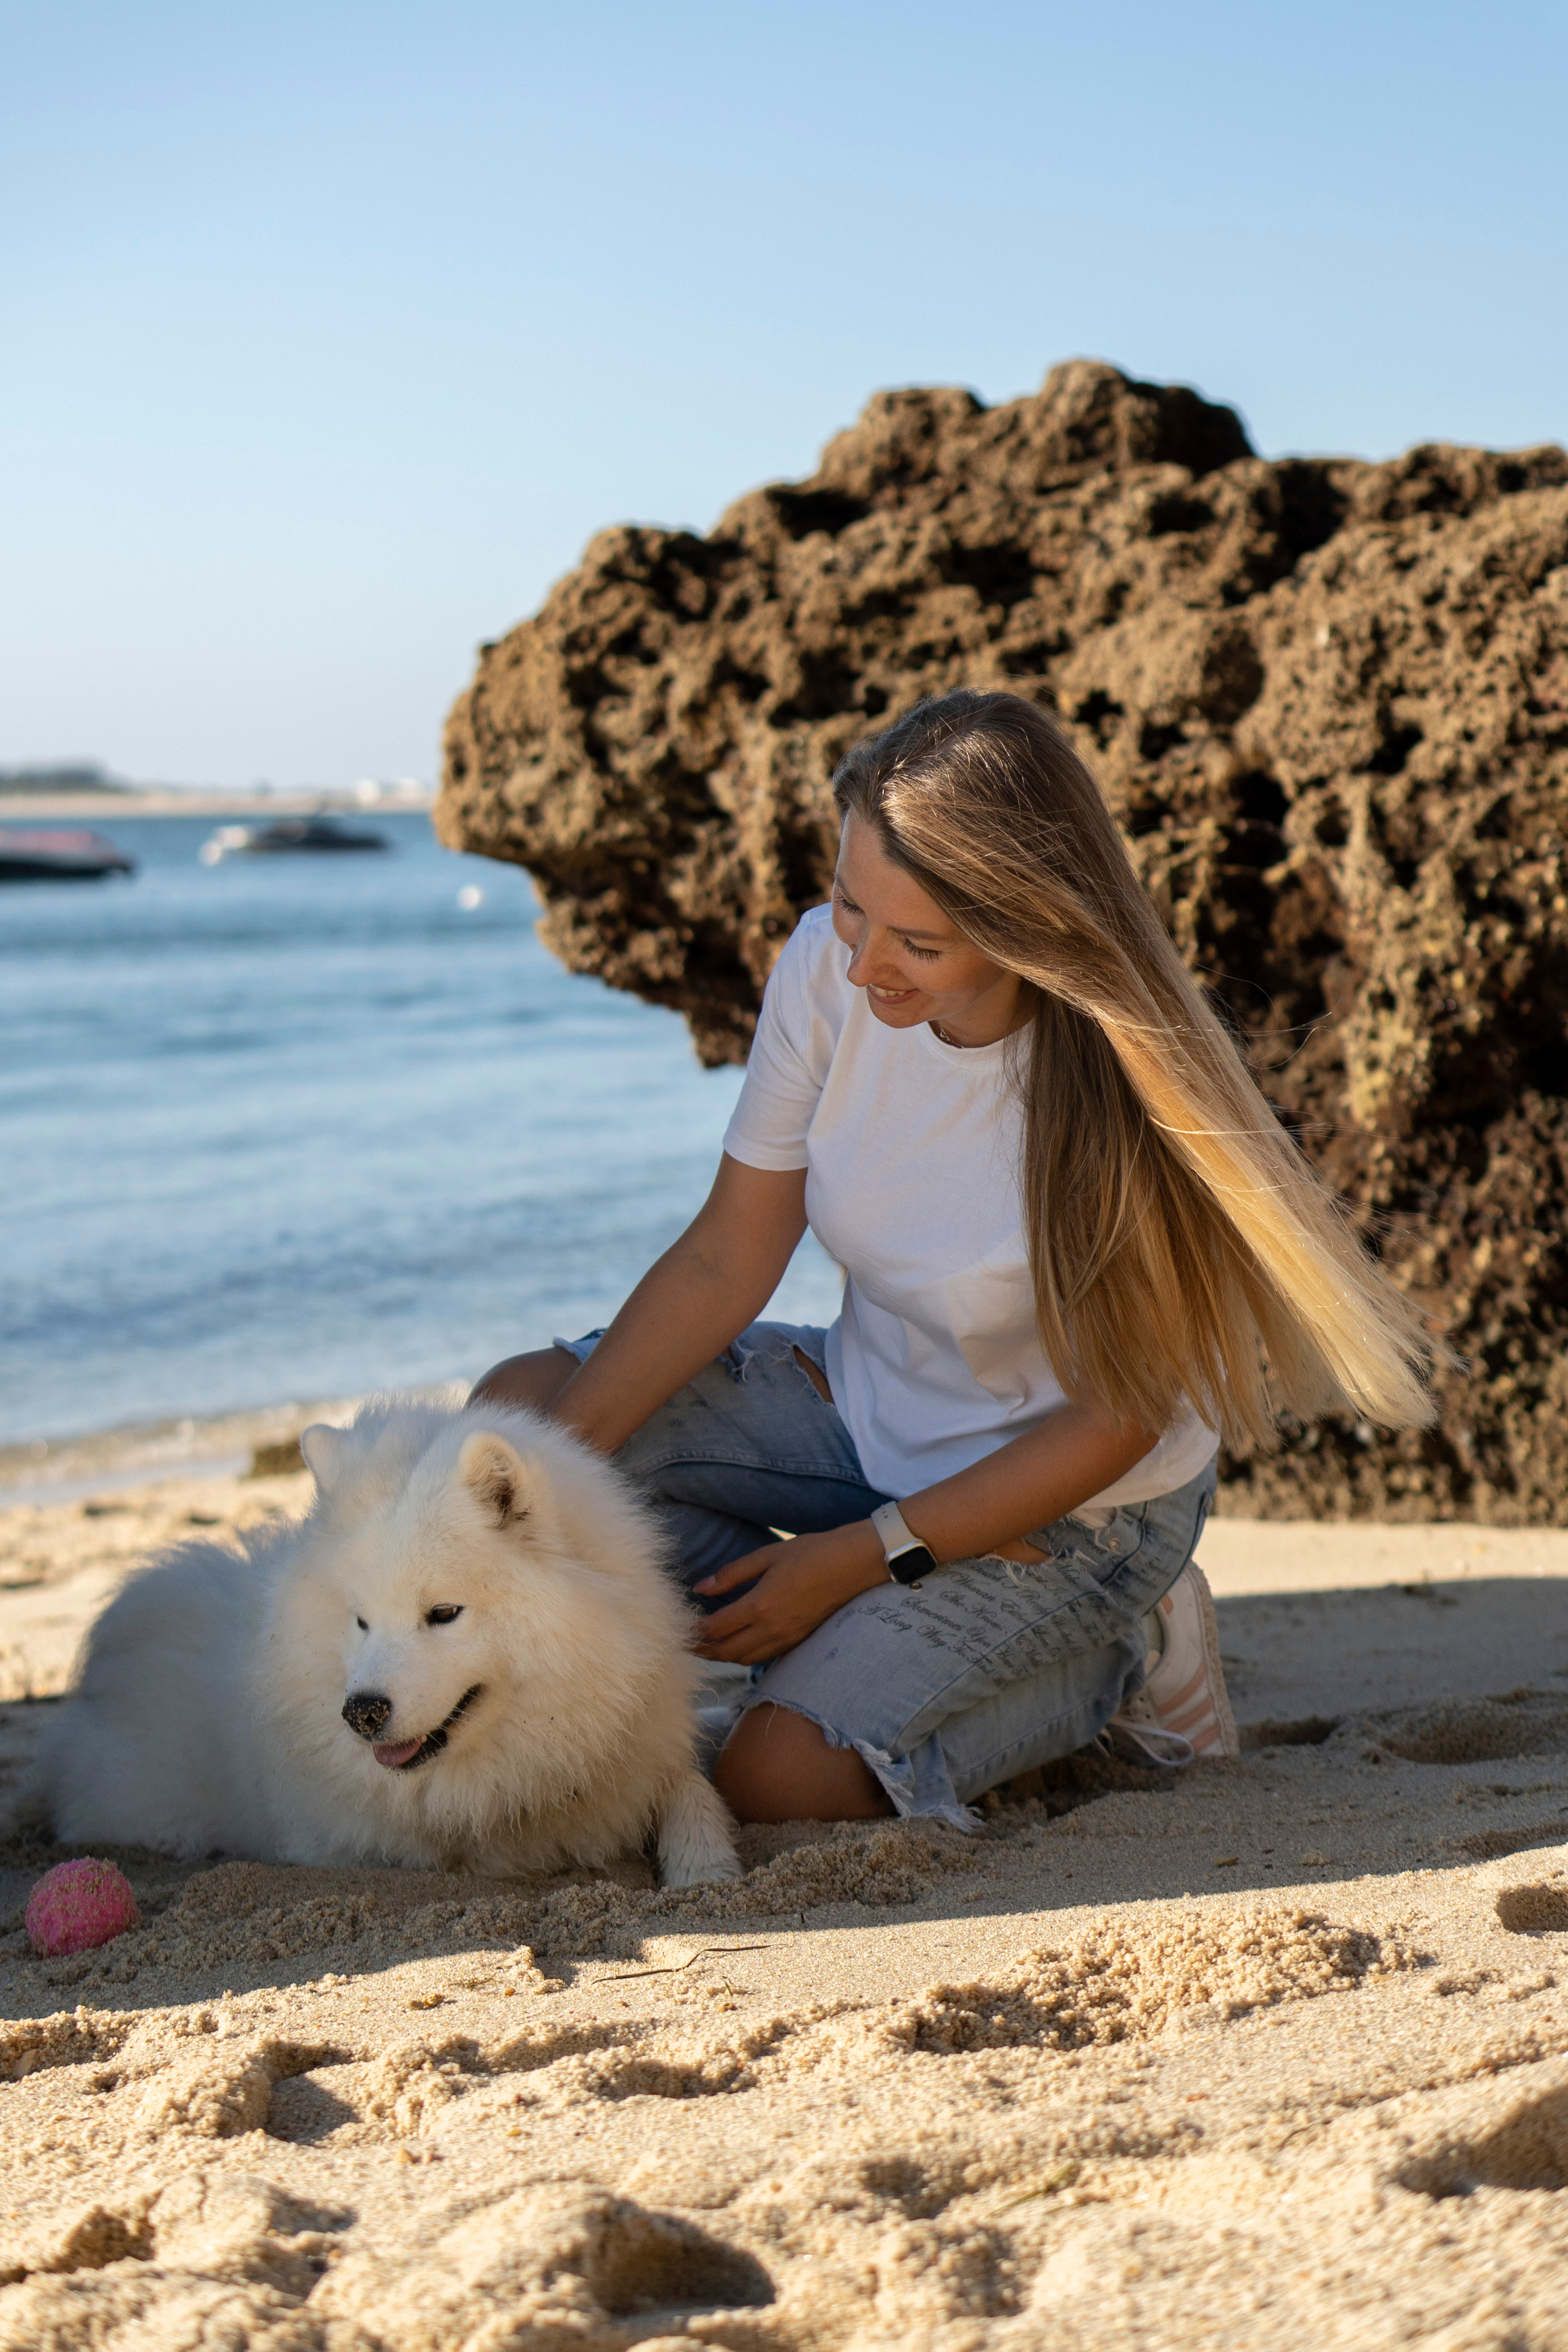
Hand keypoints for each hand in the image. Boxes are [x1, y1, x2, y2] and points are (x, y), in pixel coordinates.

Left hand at [692, 1523, 887, 1665]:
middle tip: (684, 1645)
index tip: (679, 1628)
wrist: (854, 1565)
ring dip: (722, 1656)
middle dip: (703, 1650)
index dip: (695, 1632)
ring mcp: (786, 1638)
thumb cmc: (812, 1553)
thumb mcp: (768, 1555)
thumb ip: (732, 1574)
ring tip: (706, 1646)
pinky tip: (737, 1645)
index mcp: (761, 1605)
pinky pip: (763, 1657)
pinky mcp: (797, 1640)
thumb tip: (700, 1588)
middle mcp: (771, 1629)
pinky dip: (744, 1655)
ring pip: (744, 1658)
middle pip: (727, 1652)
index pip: (717, 1628)